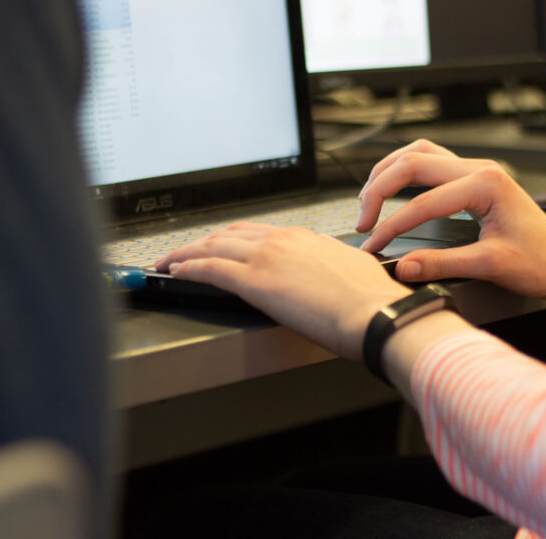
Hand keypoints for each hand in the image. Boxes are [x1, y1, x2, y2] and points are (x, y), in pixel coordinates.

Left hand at [154, 223, 411, 359]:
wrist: (375, 313)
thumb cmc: (371, 300)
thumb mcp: (352, 268)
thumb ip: (331, 262)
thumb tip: (328, 265)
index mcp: (304, 238)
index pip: (256, 232)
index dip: (231, 239)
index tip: (219, 245)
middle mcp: (282, 240)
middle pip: (228, 234)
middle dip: (201, 242)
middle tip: (184, 252)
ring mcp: (266, 257)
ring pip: (212, 246)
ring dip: (185, 253)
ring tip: (170, 261)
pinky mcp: (255, 281)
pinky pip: (209, 269)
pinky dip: (187, 267)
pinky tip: (175, 271)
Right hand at [356, 139, 545, 300]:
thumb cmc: (540, 263)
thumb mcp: (489, 266)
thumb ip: (441, 264)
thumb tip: (402, 267)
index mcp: (486, 184)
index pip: (422, 203)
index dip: (391, 226)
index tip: (372, 247)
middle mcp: (480, 168)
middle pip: (412, 163)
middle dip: (379, 191)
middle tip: (362, 224)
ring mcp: (477, 169)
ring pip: (418, 153)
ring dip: (388, 172)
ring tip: (368, 200)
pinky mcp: (474, 178)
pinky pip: (431, 161)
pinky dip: (405, 171)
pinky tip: (393, 189)